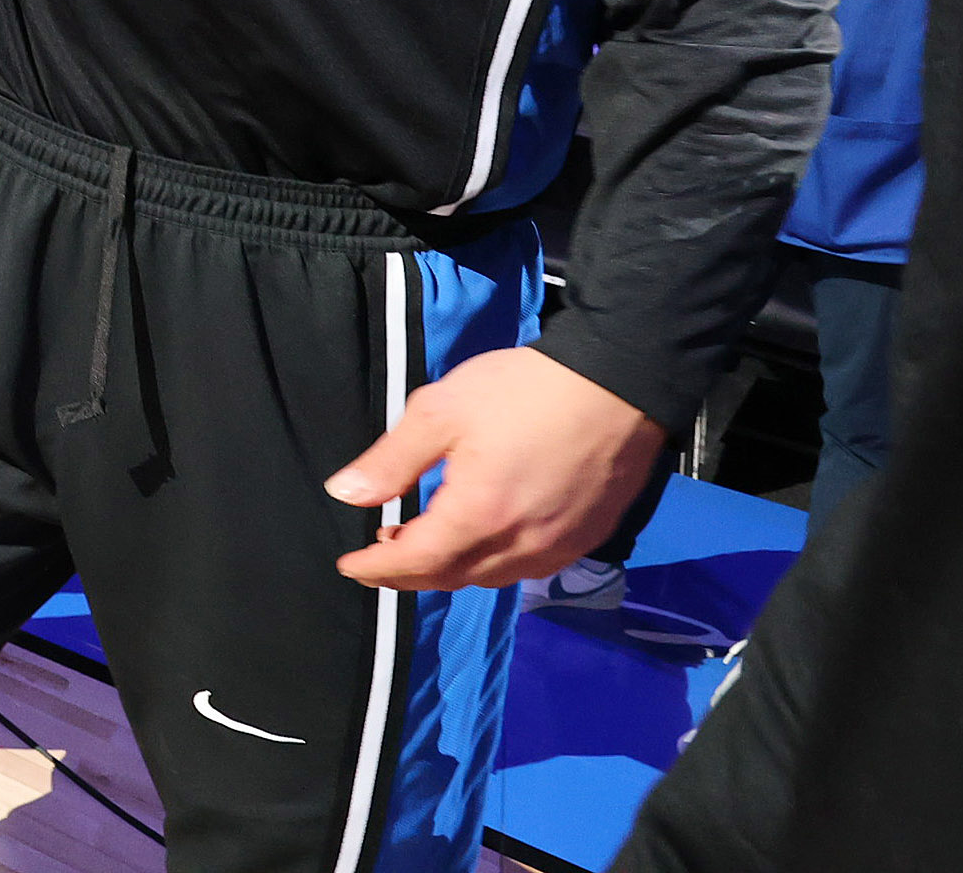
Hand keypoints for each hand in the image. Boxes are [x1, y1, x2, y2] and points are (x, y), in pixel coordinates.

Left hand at [325, 346, 664, 589]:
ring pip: (490, 578)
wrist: (617, 383)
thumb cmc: (523, 391)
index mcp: (479, 516)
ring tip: (422, 542)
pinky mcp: (586, 538)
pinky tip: (480, 539)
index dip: (378, 568)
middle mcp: (520, 546)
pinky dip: (490, 564)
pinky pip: (527, 568)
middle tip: (378, 554)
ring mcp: (559, 547)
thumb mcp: (442, 411)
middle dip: (408, 573)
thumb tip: (345, 494)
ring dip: (450, 569)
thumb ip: (392, 460)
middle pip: (452, 578)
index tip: (349, 565)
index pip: (416, 562)